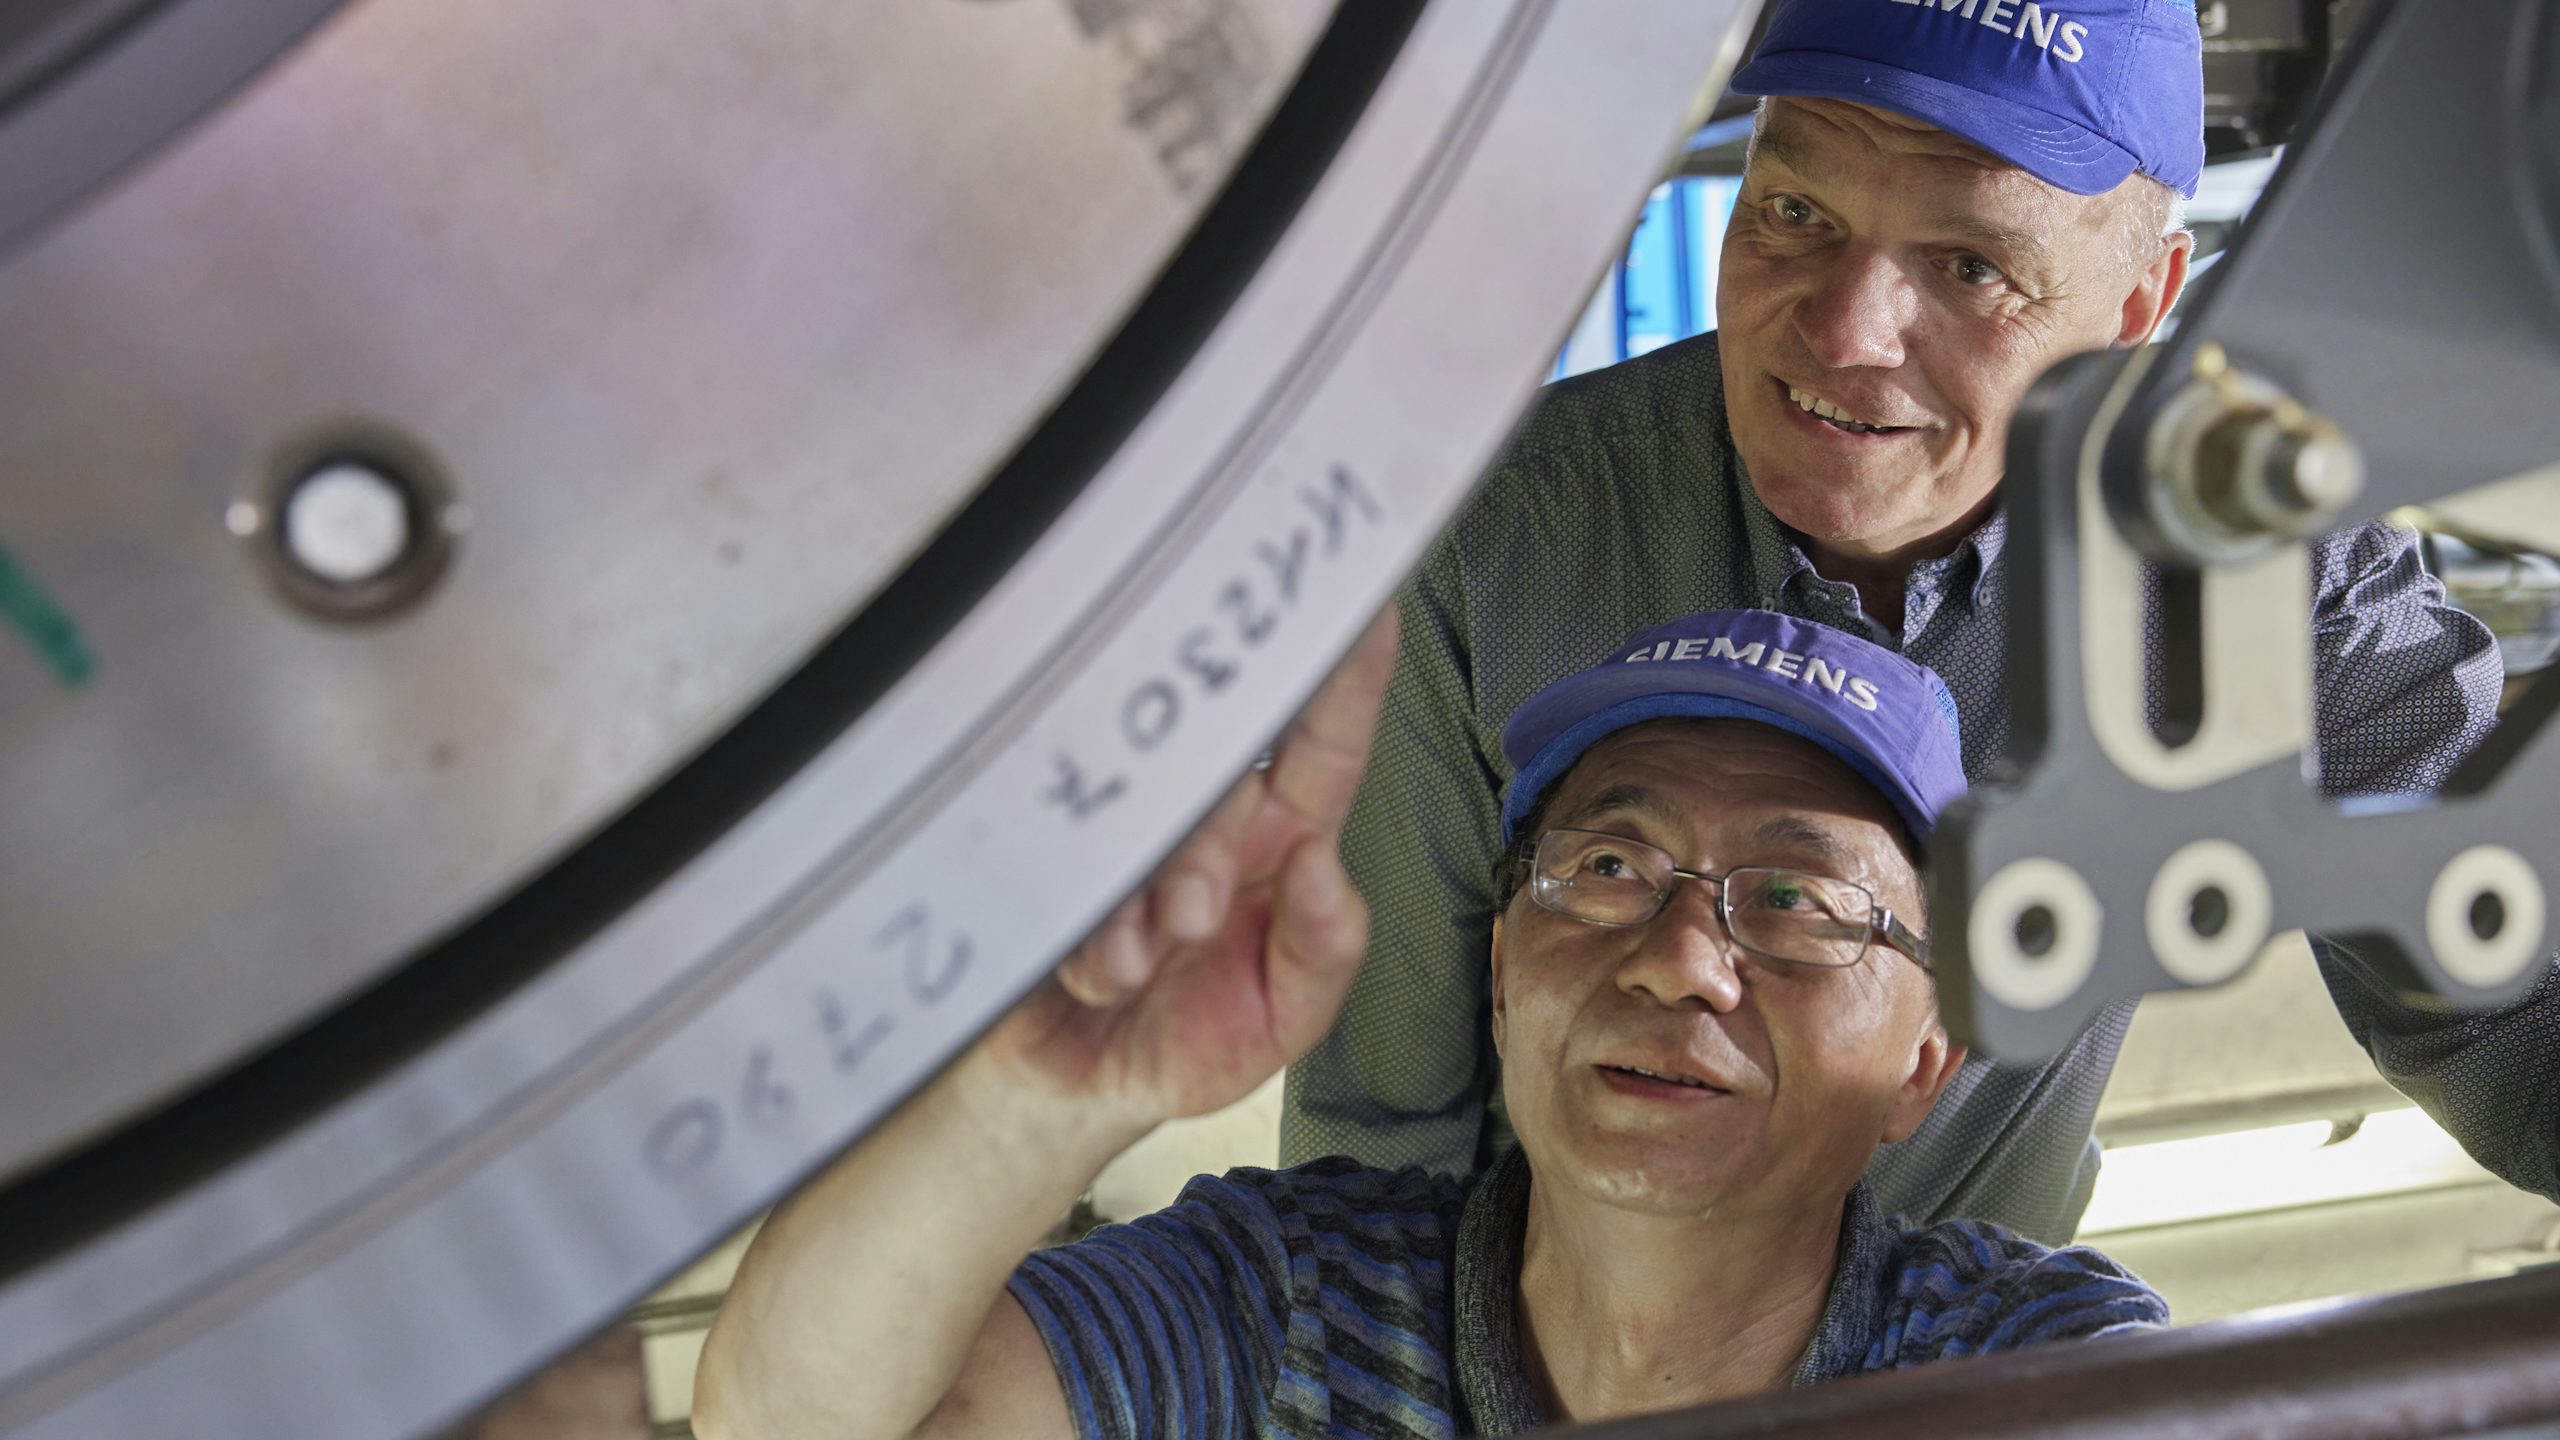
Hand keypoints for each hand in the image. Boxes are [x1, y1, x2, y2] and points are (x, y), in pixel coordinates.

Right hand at [982, 608, 1398, 1131]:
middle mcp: (1207, 814)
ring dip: (1140, 891)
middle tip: (1191, 920)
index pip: (1326, 744)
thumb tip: (1322, 865)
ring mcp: (1125, 824)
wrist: (1072, 1087)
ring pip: (1140, 803)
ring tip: (1134, 966)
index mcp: (1278, 838)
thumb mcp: (1282, 1022)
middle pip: (1222, 771)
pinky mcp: (1046, 847)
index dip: (1348, 677)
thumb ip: (1324, 951)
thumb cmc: (1188, 1038)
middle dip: (1208, 841)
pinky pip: (1061, 851)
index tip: (1367, 607)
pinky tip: (1092, 972)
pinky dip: (1084, 924)